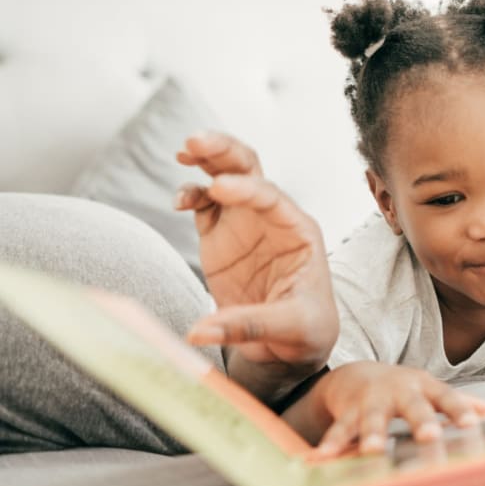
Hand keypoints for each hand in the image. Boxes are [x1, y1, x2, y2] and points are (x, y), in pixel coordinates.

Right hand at [175, 132, 338, 398]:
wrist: (293, 344)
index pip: (272, 198)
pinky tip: (178, 200)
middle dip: (225, 152)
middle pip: (250, 171)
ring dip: (206, 160)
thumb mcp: (290, 329)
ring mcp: (244, 223)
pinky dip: (190, 195)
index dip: (246, 189)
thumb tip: (196, 333)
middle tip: (195, 141)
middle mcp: (272, 219)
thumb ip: (246, 326)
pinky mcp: (220, 236)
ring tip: (183, 150)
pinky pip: (203, 205)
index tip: (219, 188)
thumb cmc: (305, 331)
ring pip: (225, 176)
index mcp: (299, 231)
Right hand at [291, 362, 484, 456]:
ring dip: (372, 434)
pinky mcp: (348, 411)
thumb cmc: (403, 388)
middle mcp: (399, 391)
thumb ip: (460, 401)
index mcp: (424, 387)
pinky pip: (341, 428)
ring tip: (373, 452)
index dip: (460, 409)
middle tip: (430, 436)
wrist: (357, 374)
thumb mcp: (430, 390)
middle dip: (421, 420)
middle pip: (412, 406)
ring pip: (373, 417)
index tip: (473, 424)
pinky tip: (325, 456)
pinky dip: (333, 441)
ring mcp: (372, 400)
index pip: (447, 397)